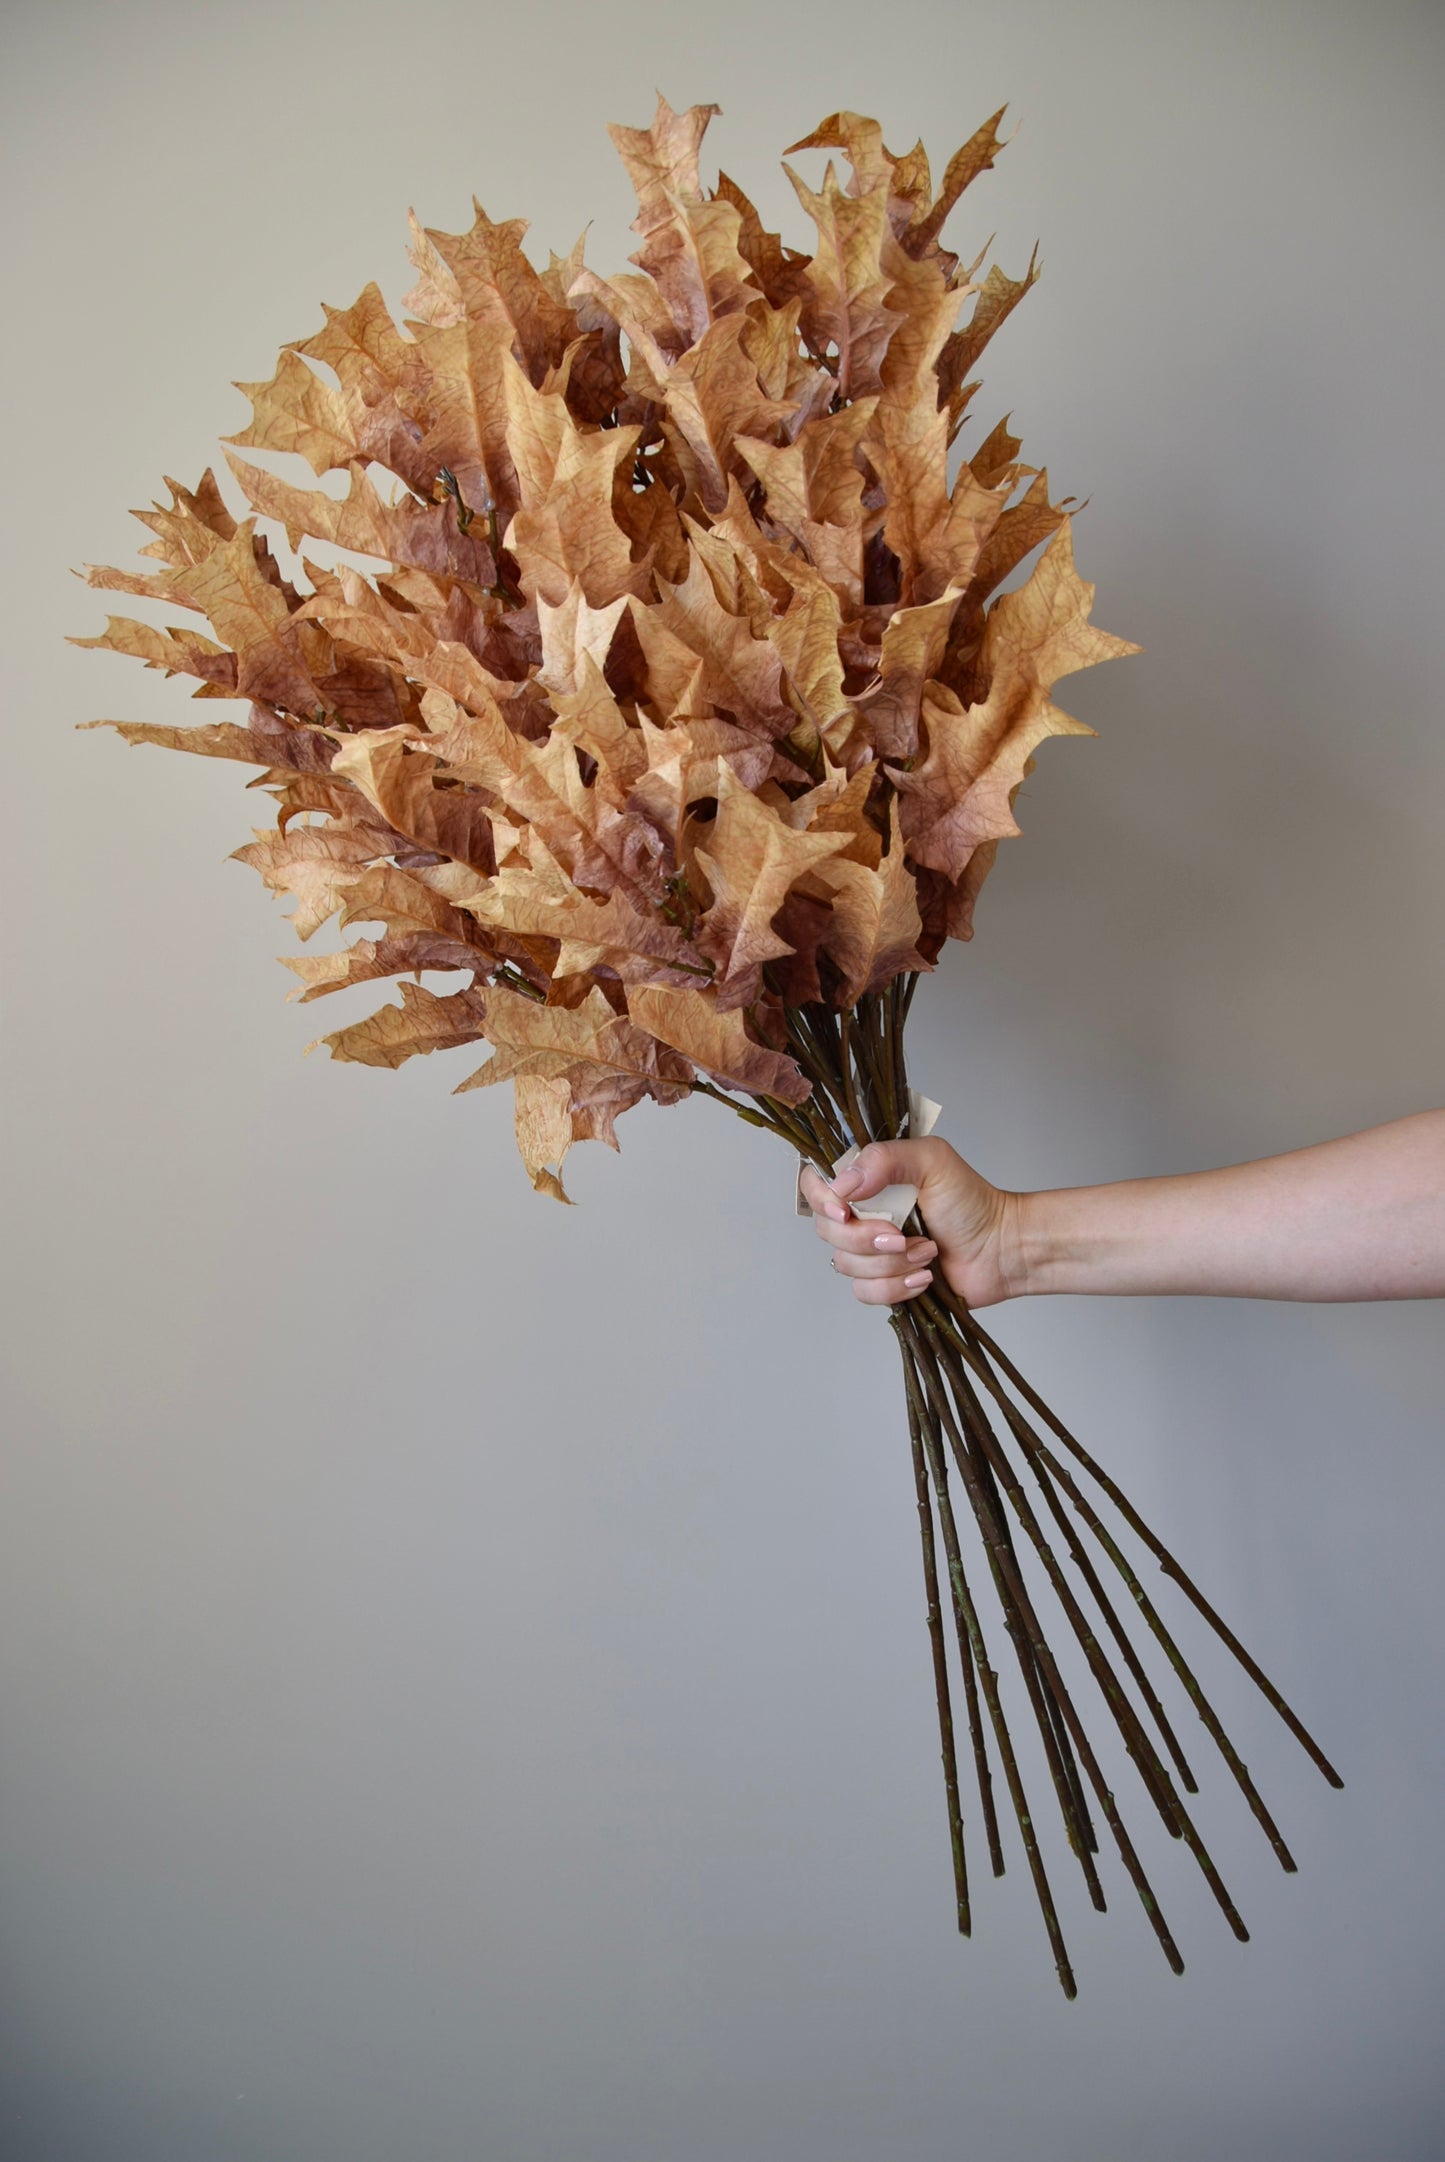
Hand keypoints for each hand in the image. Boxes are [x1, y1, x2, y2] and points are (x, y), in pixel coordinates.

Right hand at [799, 1137, 1023, 1309]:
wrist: (1000, 1249)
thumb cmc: (972, 1201)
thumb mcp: (933, 1161)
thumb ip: (886, 1159)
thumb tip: (844, 1185)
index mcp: (868, 1181)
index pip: (815, 1185)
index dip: (821, 1200)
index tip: (845, 1211)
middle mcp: (863, 1214)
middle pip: (826, 1231)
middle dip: (866, 1239)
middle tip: (903, 1236)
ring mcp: (871, 1250)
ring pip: (846, 1265)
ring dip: (890, 1264)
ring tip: (927, 1253)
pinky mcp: (883, 1282)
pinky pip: (864, 1292)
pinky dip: (895, 1287)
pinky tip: (923, 1277)